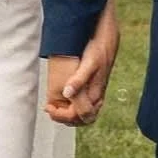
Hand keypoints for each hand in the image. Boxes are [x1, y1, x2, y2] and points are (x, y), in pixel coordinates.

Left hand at [45, 7, 119, 126]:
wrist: (109, 38)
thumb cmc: (99, 49)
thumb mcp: (89, 63)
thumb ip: (79, 80)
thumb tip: (66, 94)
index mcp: (96, 93)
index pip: (79, 115)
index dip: (62, 115)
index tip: (49, 107)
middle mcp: (97, 96)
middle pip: (81, 118)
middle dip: (64, 118)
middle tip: (49, 109)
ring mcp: (96, 93)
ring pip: (83, 114)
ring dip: (68, 114)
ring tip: (54, 107)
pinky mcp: (94, 87)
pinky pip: (84, 105)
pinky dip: (72, 107)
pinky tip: (64, 99)